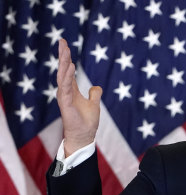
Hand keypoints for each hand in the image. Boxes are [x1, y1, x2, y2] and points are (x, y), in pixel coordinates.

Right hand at [56, 39, 102, 156]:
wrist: (84, 135)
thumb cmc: (86, 121)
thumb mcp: (94, 104)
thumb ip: (95, 94)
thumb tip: (96, 87)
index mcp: (71, 90)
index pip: (67, 71)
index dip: (66, 58)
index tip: (65, 45)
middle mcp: (65, 92)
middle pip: (63, 70)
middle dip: (63, 56)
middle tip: (62, 41)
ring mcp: (64, 97)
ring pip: (63, 76)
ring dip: (64, 63)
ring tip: (66, 50)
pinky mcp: (65, 104)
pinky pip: (66, 88)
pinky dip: (68, 77)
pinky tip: (71, 67)